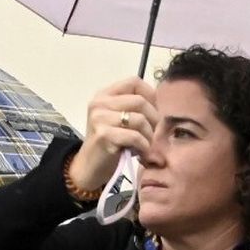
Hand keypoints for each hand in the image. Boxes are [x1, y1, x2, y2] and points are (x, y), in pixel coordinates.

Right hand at [68, 77, 159, 194]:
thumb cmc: (109, 143)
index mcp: (104, 95)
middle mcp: (99, 103)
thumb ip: (133, 107)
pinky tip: (140, 152)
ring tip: (145, 145)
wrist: (89, 167)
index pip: (134, 82)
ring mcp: (100, 118)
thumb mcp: (118, 119)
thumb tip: (160, 102)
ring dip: (149, 135)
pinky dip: (143, 146)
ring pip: (140, 119)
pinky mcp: (104, 135)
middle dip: (153, 119)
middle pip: (140, 101)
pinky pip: (135, 136)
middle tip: (152, 133)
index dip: (150, 95)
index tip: (154, 112)